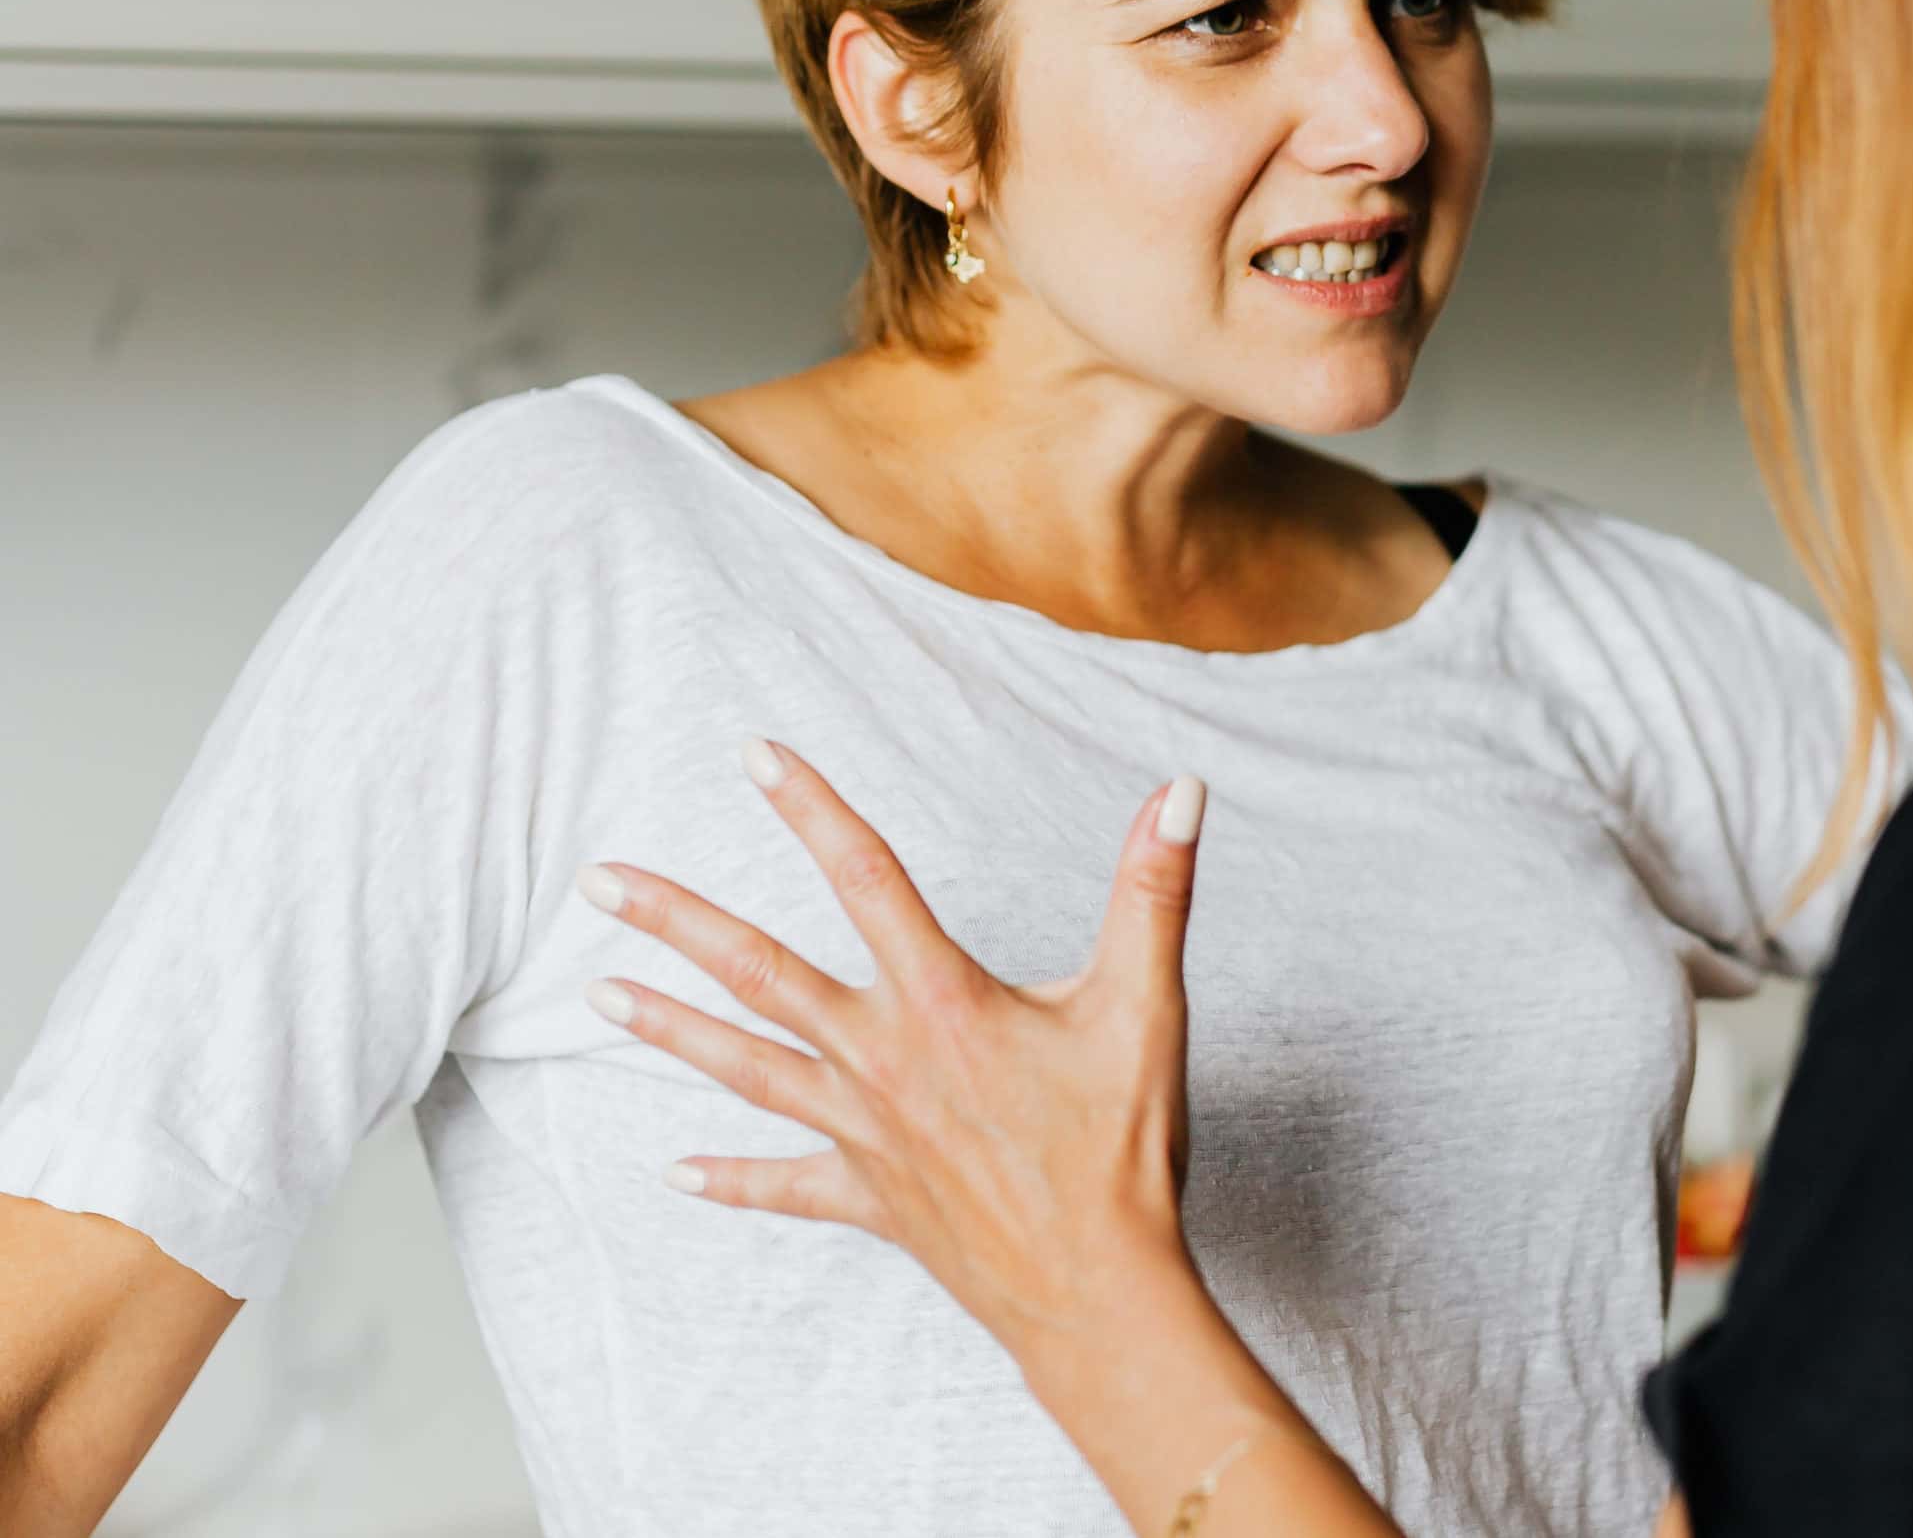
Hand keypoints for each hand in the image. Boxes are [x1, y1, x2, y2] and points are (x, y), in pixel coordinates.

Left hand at [578, 741, 1208, 1357]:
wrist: (1100, 1292)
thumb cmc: (1122, 1151)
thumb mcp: (1145, 1003)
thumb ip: (1154, 888)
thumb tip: (1180, 790)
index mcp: (942, 1002)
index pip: (865, 878)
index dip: (810, 809)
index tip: (755, 754)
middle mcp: (882, 1060)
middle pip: (759, 974)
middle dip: (676, 921)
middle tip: (598, 881)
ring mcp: (865, 1134)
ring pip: (747, 1067)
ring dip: (669, 1028)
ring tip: (598, 992)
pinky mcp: (871, 1198)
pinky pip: (785, 1185)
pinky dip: (729, 1177)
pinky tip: (671, 1171)